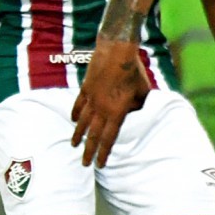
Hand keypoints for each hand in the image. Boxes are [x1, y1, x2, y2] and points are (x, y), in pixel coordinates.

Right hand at [70, 38, 149, 166]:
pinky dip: (75, 113)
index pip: (109, 138)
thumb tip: (133, 113)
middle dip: (89, 151)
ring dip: (78, 135)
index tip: (100, 164)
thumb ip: (137, 106)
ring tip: (74, 145)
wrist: (117, 50)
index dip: (104, 152)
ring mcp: (92, 98)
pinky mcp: (85, 87)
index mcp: (118, 112)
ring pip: (83, 121)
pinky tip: (72, 120)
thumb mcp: (143, 91)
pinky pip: (78, 104)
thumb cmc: (133, 70)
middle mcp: (102, 108)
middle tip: (84, 163)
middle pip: (93, 134)